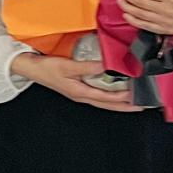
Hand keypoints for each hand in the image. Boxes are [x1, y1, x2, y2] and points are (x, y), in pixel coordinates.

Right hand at [13, 53, 142, 112]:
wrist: (30, 68)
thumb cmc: (47, 68)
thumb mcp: (67, 66)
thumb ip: (87, 67)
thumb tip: (106, 66)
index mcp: (80, 92)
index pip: (107, 98)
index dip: (123, 97)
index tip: (137, 94)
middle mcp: (82, 96)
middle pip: (108, 104)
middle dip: (126, 106)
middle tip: (142, 106)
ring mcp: (80, 93)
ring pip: (104, 101)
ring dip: (119, 103)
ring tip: (133, 102)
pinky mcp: (78, 88)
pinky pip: (98, 95)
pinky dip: (109, 96)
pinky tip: (115, 93)